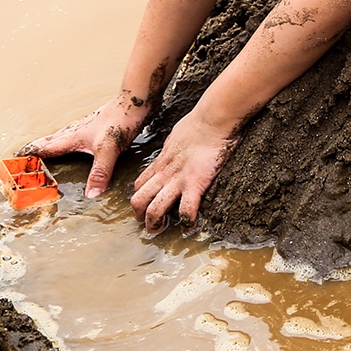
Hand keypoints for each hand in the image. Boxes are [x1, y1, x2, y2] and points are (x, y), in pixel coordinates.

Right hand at [21, 92, 154, 197]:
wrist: (137, 99)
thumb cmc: (121, 120)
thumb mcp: (110, 148)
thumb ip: (100, 171)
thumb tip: (90, 194)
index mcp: (72, 137)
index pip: (44, 148)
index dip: (28, 156)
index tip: (11, 163)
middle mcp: (76, 131)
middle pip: (49, 142)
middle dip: (34, 150)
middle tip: (20, 157)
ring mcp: (86, 127)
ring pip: (61, 137)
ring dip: (49, 145)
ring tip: (42, 150)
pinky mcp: (97, 126)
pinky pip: (75, 136)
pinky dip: (66, 141)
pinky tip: (76, 142)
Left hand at [128, 107, 239, 233]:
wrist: (212, 121)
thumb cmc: (198, 124)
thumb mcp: (176, 137)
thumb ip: (172, 148)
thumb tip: (175, 149)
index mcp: (160, 163)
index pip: (139, 185)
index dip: (139, 198)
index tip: (145, 206)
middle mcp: (164, 174)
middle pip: (138, 200)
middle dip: (140, 215)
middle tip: (148, 223)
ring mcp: (178, 180)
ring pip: (154, 209)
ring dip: (155, 223)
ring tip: (161, 229)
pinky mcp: (195, 184)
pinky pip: (186, 209)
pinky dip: (187, 222)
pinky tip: (190, 227)